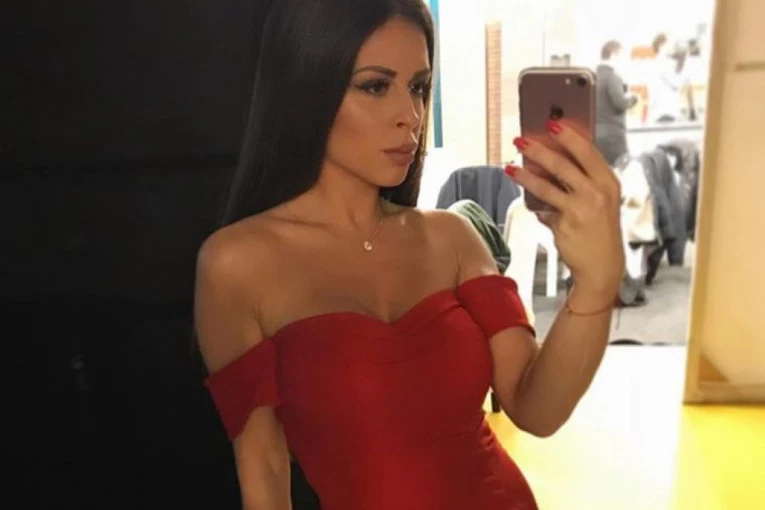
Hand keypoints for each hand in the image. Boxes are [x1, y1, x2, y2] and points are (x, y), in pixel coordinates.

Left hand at [505, 121, 624, 302]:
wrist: (602, 265)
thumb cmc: (599, 231)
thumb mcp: (599, 201)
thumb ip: (581, 182)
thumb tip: (550, 165)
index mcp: (609, 181)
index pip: (588, 152)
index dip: (569, 136)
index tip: (552, 124)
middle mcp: (598, 192)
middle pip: (564, 164)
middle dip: (539, 150)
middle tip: (522, 141)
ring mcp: (581, 208)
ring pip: (546, 185)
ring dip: (525, 174)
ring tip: (510, 167)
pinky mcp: (565, 223)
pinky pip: (543, 208)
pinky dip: (535, 204)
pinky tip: (528, 200)